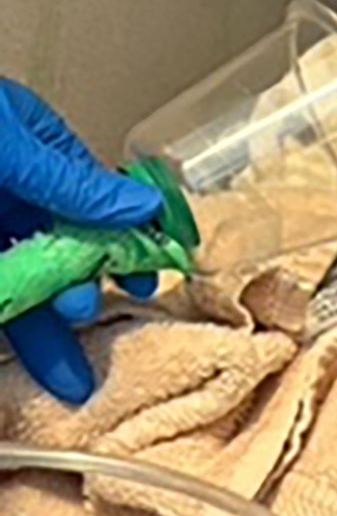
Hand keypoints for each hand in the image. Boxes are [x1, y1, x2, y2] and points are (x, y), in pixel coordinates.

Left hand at [0, 80, 162, 403]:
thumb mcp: (6, 144)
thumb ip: (70, 183)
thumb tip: (142, 208)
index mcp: (27, 149)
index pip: (92, 198)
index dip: (123, 240)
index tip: (145, 278)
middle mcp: (4, 192)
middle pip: (55, 252)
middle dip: (75, 294)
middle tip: (85, 322)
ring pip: (17, 285)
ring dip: (39, 328)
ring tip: (61, 371)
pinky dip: (9, 321)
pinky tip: (14, 356)